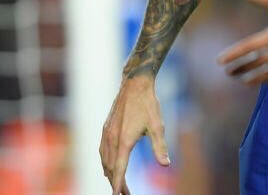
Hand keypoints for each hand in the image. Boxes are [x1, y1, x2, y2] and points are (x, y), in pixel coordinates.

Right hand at [99, 76, 169, 194]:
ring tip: (117, 185)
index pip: (119, 169)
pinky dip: (105, 162)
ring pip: (104, 160)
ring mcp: (106, 134)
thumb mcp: (157, 126)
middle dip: (116, 183)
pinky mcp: (106, 128)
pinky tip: (109, 165)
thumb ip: (160, 147)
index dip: (118, 185)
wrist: (134, 84)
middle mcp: (112, 139)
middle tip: (124, 194)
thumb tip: (165, 165)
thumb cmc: (148, 104)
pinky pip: (102, 151)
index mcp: (124, 141)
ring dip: (110, 174)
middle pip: (111, 168)